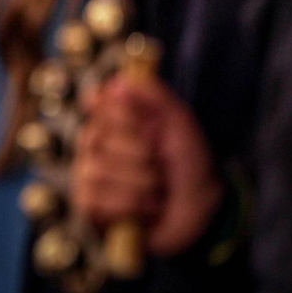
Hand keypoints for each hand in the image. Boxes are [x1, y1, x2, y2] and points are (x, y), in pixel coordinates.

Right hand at [73, 75, 224, 256]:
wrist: (203, 212)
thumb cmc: (190, 165)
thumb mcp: (181, 125)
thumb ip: (155, 97)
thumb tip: (118, 81)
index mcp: (113, 119)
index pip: (97, 103)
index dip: (125, 117)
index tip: (152, 128)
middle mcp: (94, 143)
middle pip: (99, 138)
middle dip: (141, 155)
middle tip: (161, 165)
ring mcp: (88, 173)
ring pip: (98, 171)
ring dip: (140, 184)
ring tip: (157, 190)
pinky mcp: (88, 205)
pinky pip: (98, 200)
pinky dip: (131, 205)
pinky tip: (146, 207)